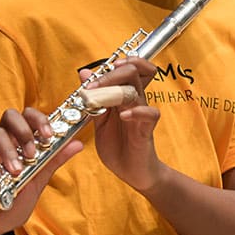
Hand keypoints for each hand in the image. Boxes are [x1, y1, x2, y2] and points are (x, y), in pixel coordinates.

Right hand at [0, 107, 83, 233]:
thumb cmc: (15, 200)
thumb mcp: (38, 181)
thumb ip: (54, 160)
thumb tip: (78, 143)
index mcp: (21, 142)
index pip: (29, 116)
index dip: (39, 119)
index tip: (49, 135)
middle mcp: (5, 143)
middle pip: (10, 116)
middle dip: (23, 130)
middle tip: (32, 153)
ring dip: (9, 151)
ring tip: (17, 171)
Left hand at [84, 57, 162, 191]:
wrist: (130, 172)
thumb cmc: (117, 145)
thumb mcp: (99, 119)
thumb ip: (93, 97)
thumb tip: (84, 73)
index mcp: (123, 95)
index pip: (128, 66)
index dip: (114, 63)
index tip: (92, 75)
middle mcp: (134, 100)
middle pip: (132, 71)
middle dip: (111, 74)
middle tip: (93, 86)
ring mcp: (142, 114)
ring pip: (137, 89)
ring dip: (117, 90)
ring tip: (102, 98)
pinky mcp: (147, 129)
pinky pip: (150, 114)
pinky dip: (137, 112)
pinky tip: (124, 117)